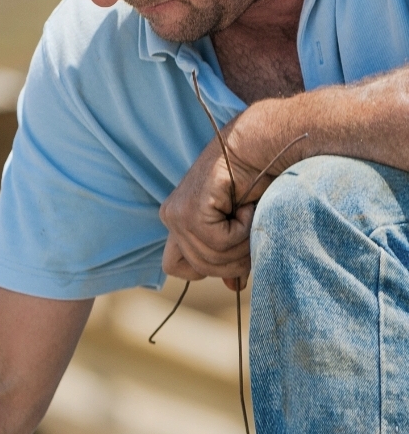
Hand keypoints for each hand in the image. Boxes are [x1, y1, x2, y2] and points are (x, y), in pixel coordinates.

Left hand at [160, 127, 266, 284]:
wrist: (262, 146)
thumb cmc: (257, 181)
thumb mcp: (242, 226)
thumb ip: (232, 255)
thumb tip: (234, 287)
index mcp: (178, 222)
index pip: (175, 268)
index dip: (207, 268)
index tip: (234, 252)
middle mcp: (171, 218)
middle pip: (198, 269)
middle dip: (233, 261)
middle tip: (252, 233)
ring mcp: (176, 214)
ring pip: (212, 259)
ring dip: (243, 244)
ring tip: (251, 215)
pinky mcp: (190, 210)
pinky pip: (219, 243)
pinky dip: (242, 230)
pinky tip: (246, 206)